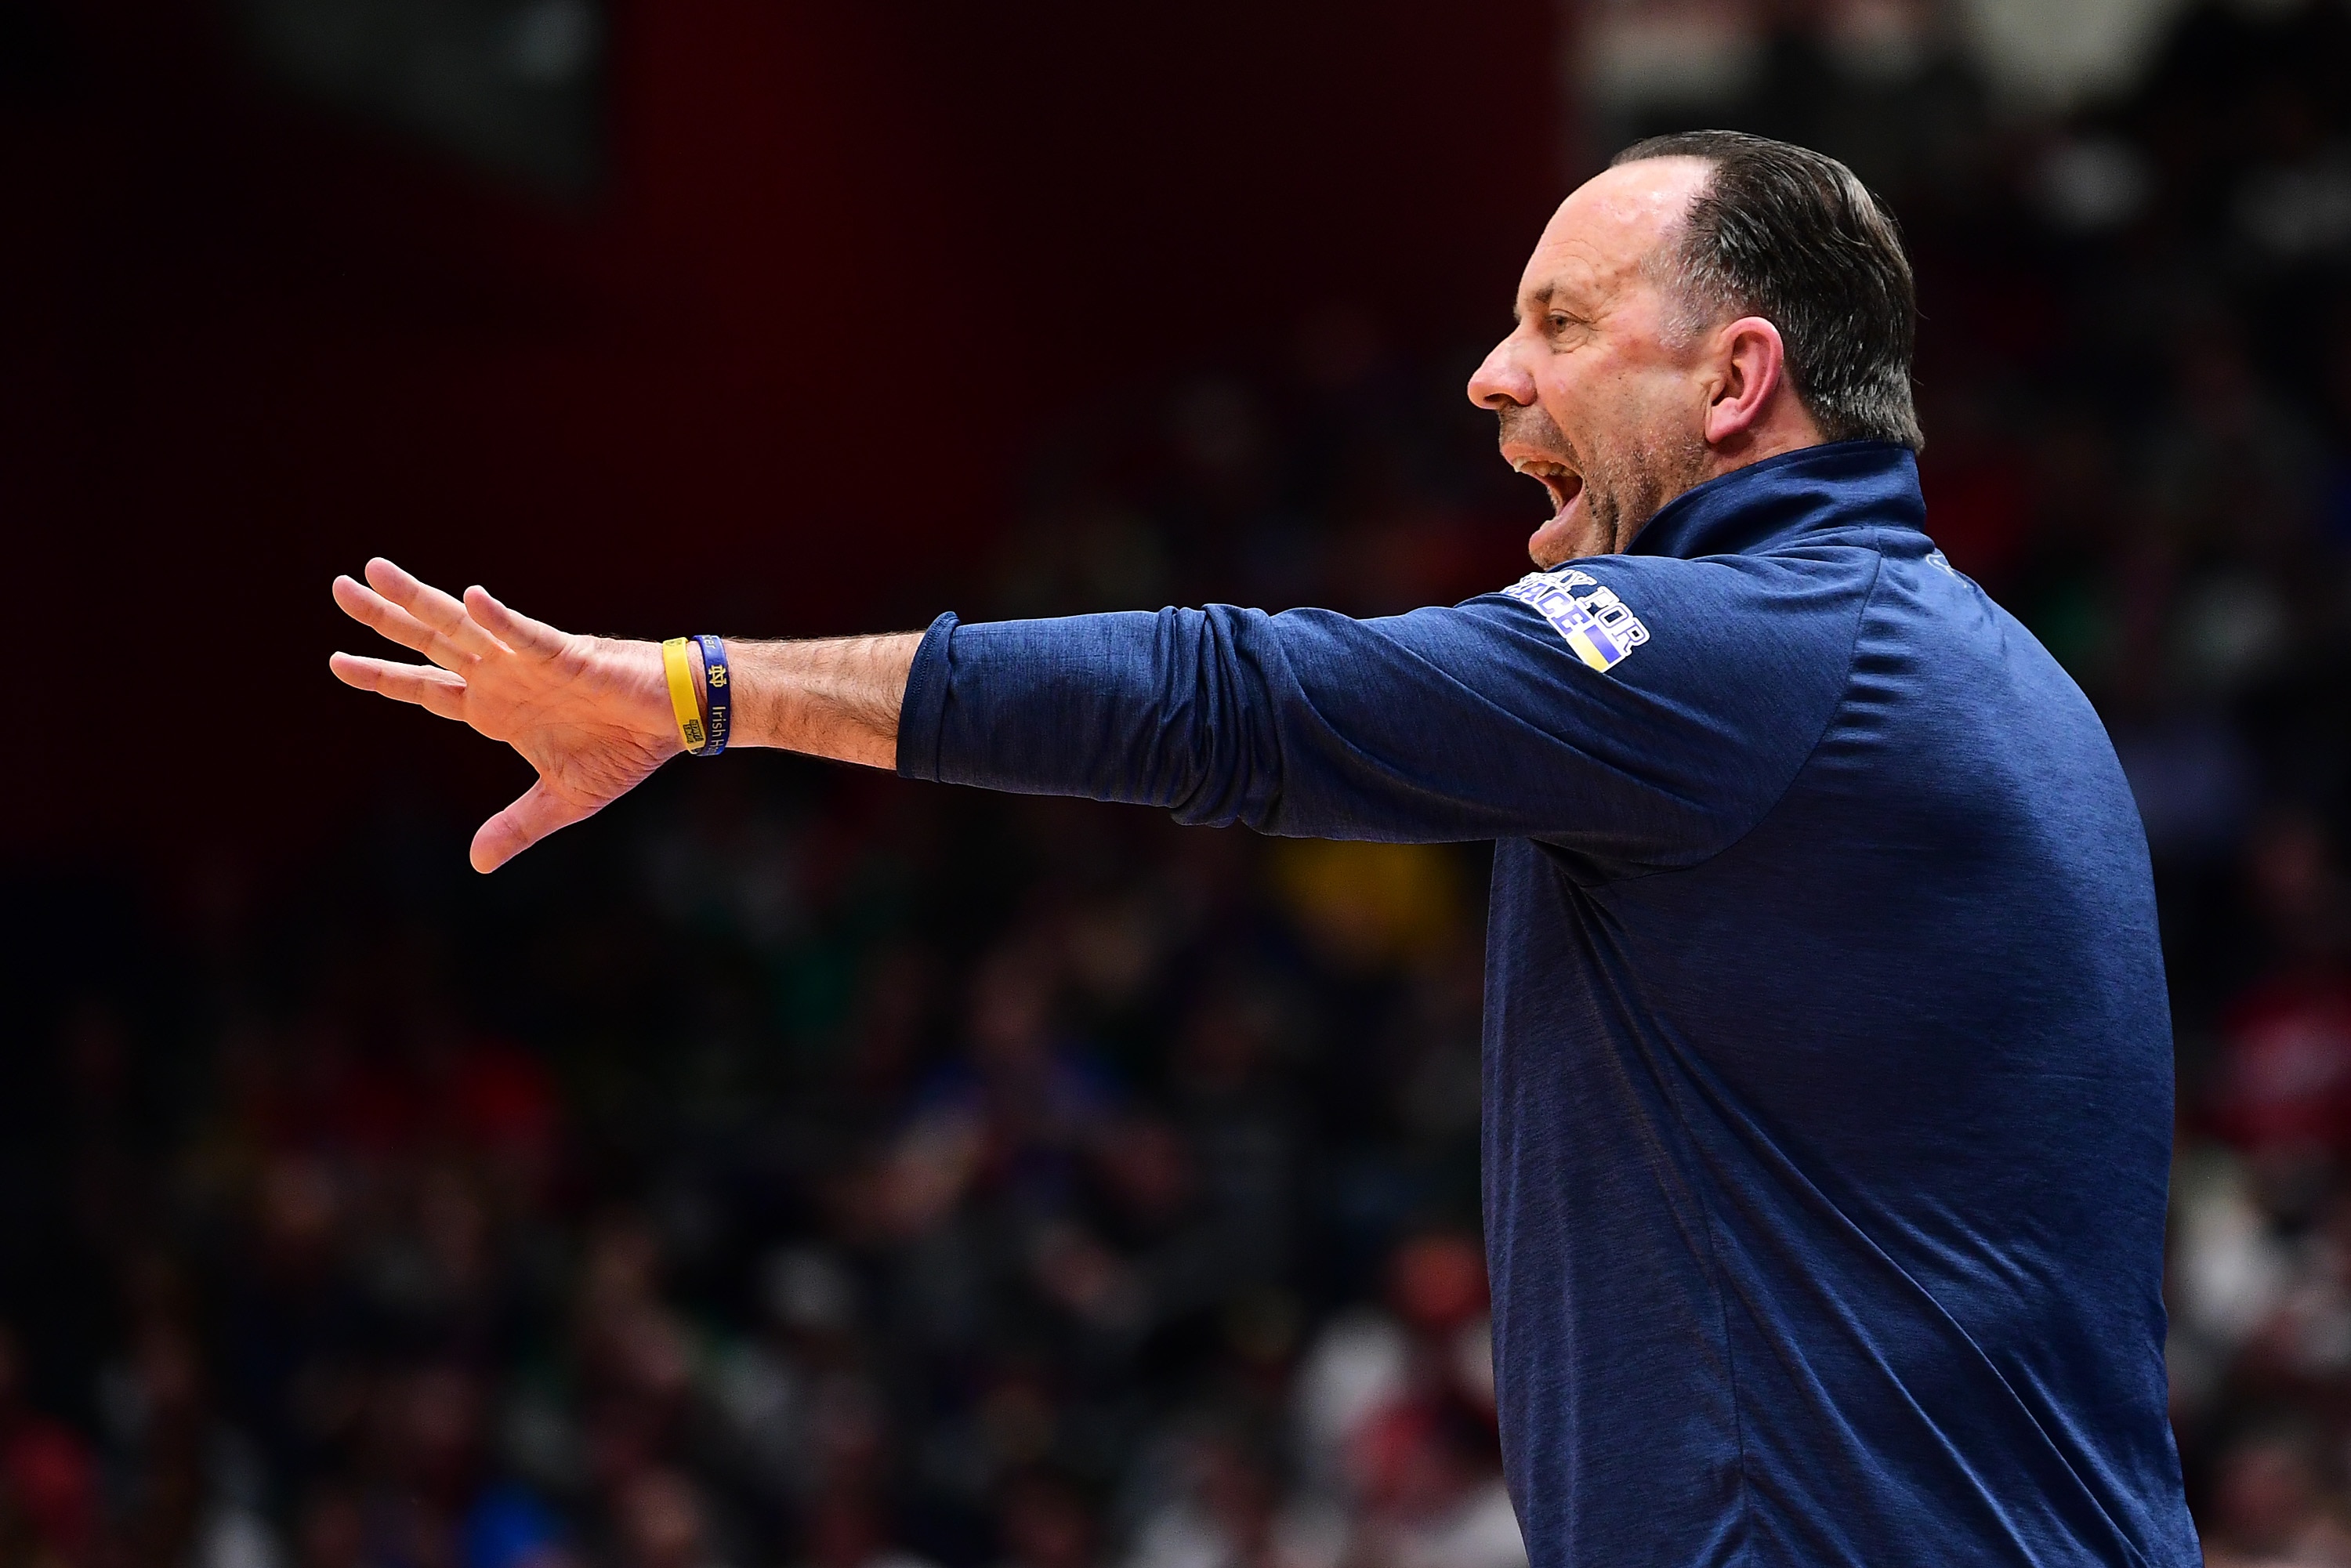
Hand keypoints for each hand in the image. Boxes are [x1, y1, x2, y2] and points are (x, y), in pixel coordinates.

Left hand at [329, 558, 680, 871]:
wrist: (678, 722)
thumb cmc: (625, 749)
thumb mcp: (563, 800)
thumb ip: (517, 826)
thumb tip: (478, 864)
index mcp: (496, 709)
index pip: (426, 688)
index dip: (383, 676)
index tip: (338, 661)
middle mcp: (503, 677)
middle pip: (431, 643)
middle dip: (385, 618)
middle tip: (339, 588)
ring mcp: (530, 662)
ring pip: (464, 626)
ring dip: (421, 601)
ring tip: (376, 571)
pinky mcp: (569, 655)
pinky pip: (529, 636)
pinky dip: (501, 620)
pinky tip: (472, 599)